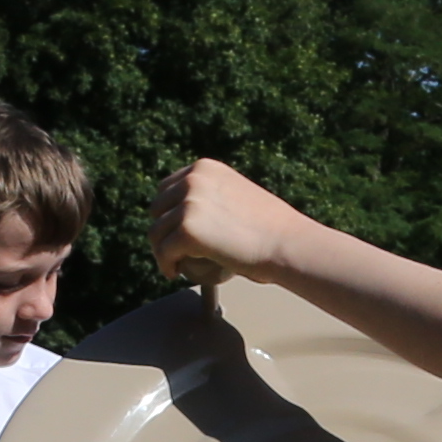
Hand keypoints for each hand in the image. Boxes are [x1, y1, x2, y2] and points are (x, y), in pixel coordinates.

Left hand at [153, 159, 305, 284]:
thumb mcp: (237, 194)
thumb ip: (212, 197)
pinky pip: (163, 253)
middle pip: (157, 209)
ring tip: (175, 264)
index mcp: (204, 168)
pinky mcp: (186, 231)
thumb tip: (189, 215)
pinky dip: (166, 265)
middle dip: (163, 231)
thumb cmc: (270, 228)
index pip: (167, 188)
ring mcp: (188, 204)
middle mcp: (193, 180)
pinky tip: (174, 273)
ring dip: (162, 251)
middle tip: (175, 252)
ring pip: (156, 233)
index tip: (174, 232)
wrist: (286, 242)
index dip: (167, 213)